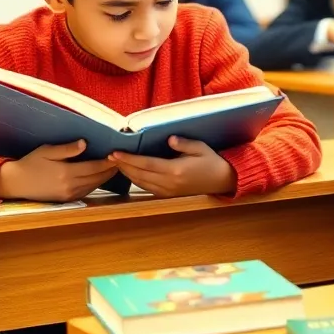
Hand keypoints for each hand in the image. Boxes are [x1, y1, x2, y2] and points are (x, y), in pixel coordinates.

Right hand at [0, 140, 117, 201]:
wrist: (15, 183)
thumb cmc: (30, 163)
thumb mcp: (47, 151)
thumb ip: (67, 149)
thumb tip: (85, 143)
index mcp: (66, 173)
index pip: (95, 167)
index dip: (108, 162)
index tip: (117, 155)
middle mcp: (70, 186)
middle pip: (98, 178)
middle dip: (110, 170)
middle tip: (121, 161)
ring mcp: (68, 195)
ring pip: (94, 186)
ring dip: (105, 177)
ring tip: (113, 168)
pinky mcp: (66, 199)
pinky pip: (86, 192)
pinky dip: (95, 184)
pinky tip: (99, 177)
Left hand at [107, 137, 236, 196]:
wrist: (222, 181)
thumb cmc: (211, 161)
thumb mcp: (200, 147)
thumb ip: (184, 143)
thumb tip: (169, 139)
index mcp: (176, 170)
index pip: (146, 164)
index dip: (129, 159)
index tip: (115, 153)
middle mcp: (169, 183)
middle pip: (139, 175)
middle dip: (123, 166)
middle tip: (111, 156)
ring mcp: (168, 191)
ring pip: (140, 183)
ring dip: (128, 173)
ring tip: (118, 163)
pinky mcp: (168, 195)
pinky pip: (147, 188)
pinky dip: (136, 180)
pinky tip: (132, 172)